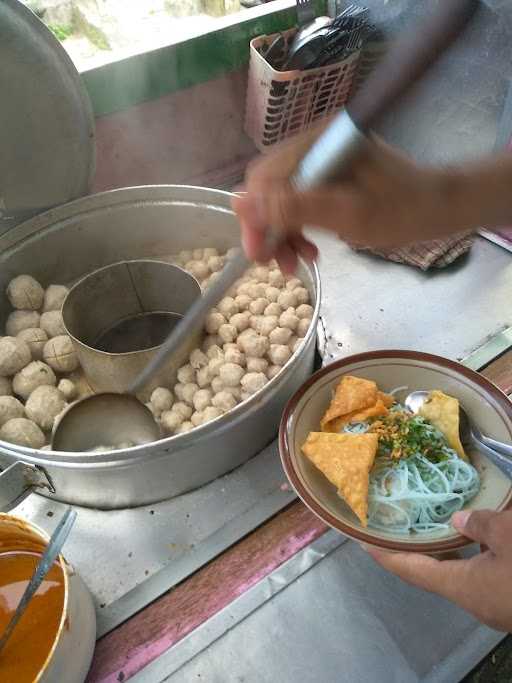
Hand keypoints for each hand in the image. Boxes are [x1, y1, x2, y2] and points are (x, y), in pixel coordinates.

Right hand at [232, 125, 490, 272]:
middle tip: (282, 266)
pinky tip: (310, 251)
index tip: (261, 256)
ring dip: (284, 235)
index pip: (262, 179)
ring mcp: (320, 161)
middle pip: (268, 190)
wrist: (439, 207)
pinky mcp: (328, 177)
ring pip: (280, 200)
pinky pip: (298, 204)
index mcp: (316, 143)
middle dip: (270, 230)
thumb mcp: (347, 214)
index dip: (256, 218)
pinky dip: (299, 230)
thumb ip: (294, 207)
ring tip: (299, 264)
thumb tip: (240, 203)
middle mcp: (312, 145)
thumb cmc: (400, 211)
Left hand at [367, 509, 511, 631]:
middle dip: (413, 550)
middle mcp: (475, 602)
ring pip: (460, 576)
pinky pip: (479, 577)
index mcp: (464, 587)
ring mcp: (494, 606)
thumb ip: (479, 524)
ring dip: (445, 553)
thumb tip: (457, 519)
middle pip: (433, 573)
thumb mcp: (509, 534)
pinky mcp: (510, 602)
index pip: (414, 571)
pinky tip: (476, 540)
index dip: (388, 556)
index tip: (365, 543)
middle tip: (395, 526)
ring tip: (430, 527)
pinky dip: (468, 558)